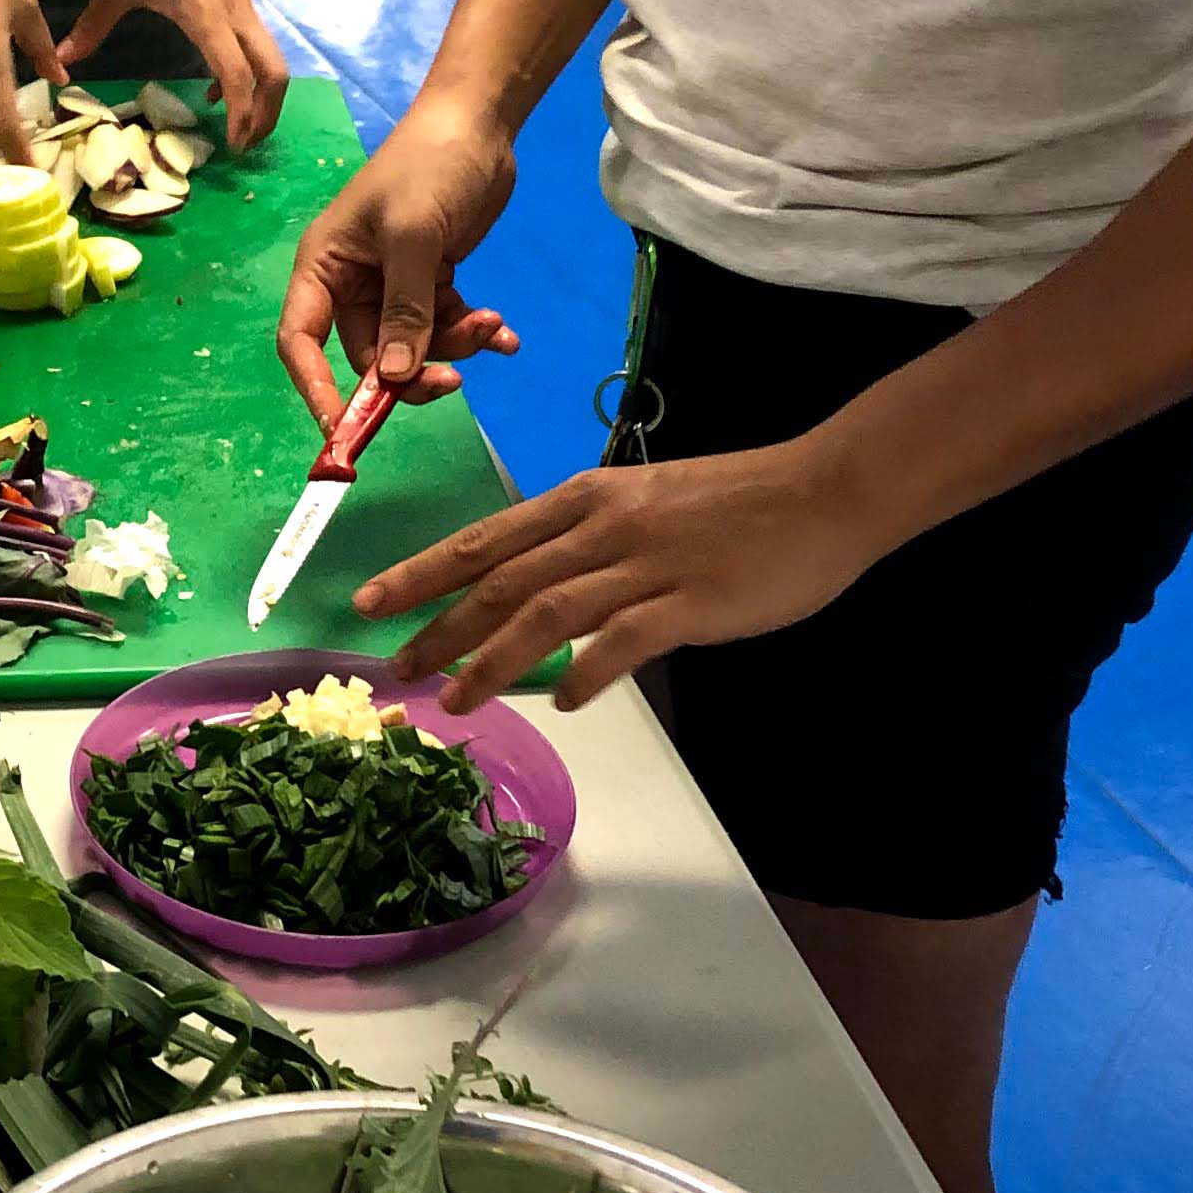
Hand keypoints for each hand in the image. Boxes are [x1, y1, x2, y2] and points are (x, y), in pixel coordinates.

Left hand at [59, 0, 288, 150]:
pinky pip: (257, 44)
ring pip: (272, 60)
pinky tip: (216, 81)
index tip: (230, 144)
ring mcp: (244, 6)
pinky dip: (250, 72)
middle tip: (242, 144)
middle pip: (274, 74)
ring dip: (263, 95)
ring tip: (236, 123)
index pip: (238, 74)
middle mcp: (235, 15)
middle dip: (266, 114)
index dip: (241, 113)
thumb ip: (93, 24)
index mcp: (207, 16)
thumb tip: (62, 61)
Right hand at [276, 100, 520, 427]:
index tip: (343, 430)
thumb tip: (393, 377)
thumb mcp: (413, 238)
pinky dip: (474, 333)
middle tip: (456, 381)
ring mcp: (393, 283)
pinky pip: (445, 326)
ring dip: (454, 346)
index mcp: (324, 266)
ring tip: (492, 325)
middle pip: (368, 354)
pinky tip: (506, 334)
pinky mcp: (432, 280)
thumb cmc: (427, 169)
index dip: (315, 387)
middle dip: (412, 370)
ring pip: (412, 346)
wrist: (478, 125)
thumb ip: (403, 310)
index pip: (301, 339)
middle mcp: (351, 282)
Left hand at [355, 439, 887, 710]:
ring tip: (457, 699)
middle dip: (438, 624)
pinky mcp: (690, 600)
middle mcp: (601, 526)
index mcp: (584, 498)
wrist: (822, 490)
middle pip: (499, 578)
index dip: (422, 572)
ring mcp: (645, 562)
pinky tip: (565, 702)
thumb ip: (594, 543)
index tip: (371, 601)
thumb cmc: (736, 500)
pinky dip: (588, 670)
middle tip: (392, 666)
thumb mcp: (645, 504)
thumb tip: (551, 594)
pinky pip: (624, 640)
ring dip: (494, 659)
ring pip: (546, 611)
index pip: (485, 538)